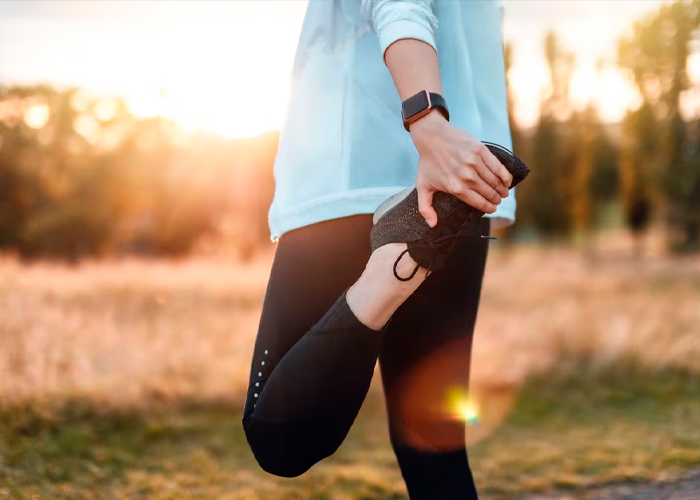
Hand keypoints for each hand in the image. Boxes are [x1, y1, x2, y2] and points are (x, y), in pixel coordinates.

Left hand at [409, 110, 512, 226]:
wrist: (432, 136)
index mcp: (455, 188)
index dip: (489, 208)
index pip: (478, 202)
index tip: (492, 209)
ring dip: (502, 189)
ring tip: (503, 192)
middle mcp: (466, 177)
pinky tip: (508, 181)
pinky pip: (498, 166)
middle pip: (489, 193)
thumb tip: (433, 225)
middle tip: (498, 200)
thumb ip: (426, 208)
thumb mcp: (422, 186)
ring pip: (495, 181)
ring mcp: (474, 163)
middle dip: (496, 199)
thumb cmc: (427, 162)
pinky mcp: (480, 150)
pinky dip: (505, 175)